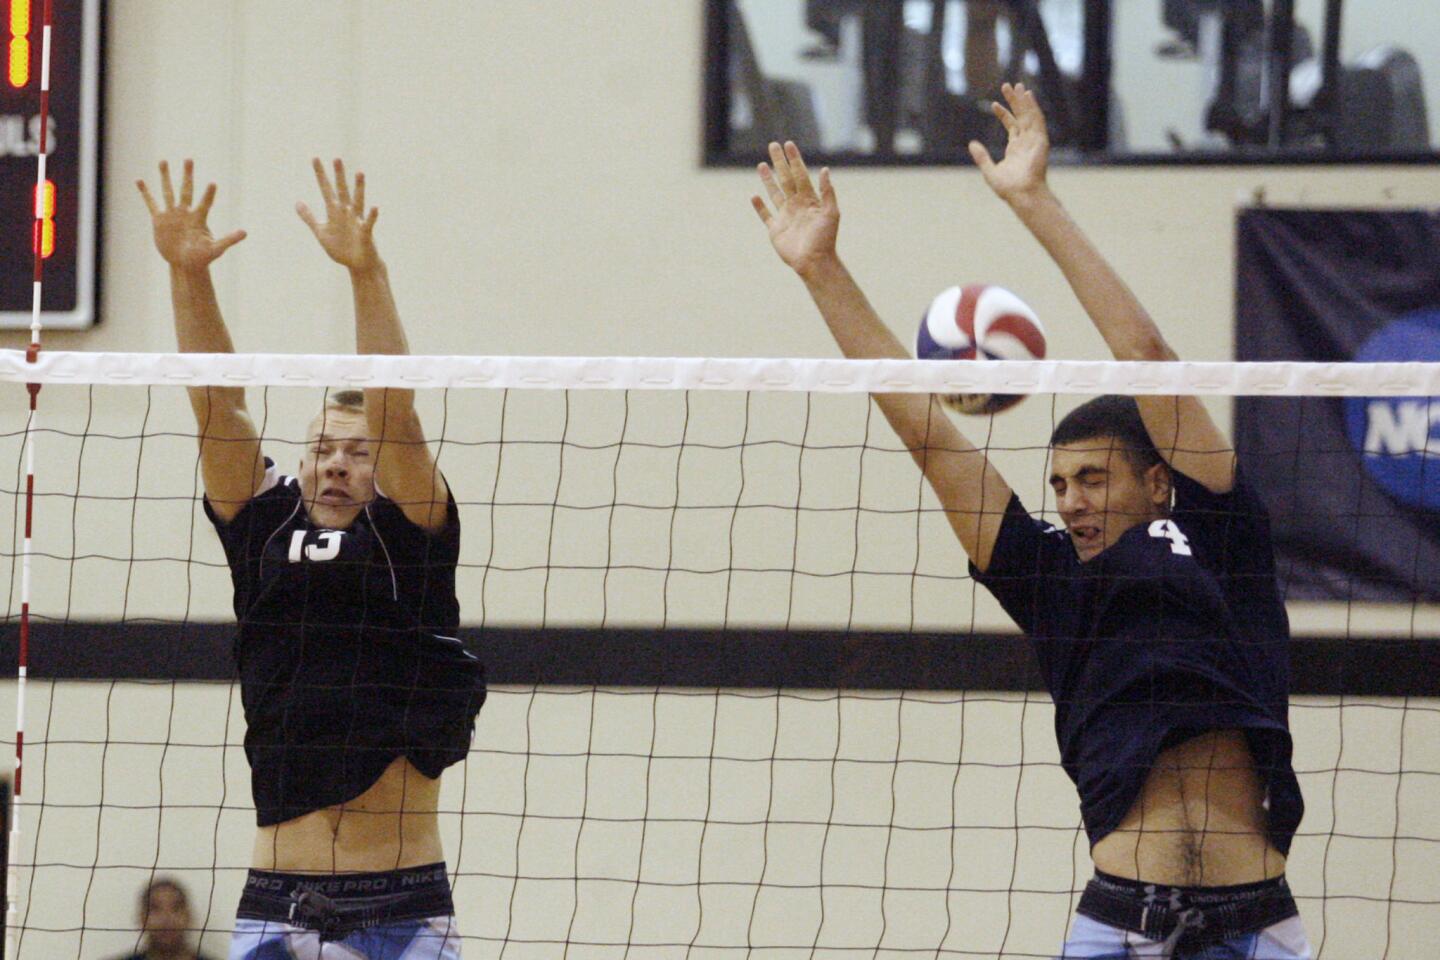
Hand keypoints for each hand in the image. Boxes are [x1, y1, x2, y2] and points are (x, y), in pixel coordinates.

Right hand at [136, 160, 245, 269]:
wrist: (185, 264)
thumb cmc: (202, 257)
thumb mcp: (216, 249)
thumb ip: (229, 240)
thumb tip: (245, 233)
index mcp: (199, 218)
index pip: (205, 203)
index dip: (209, 194)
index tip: (213, 183)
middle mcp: (185, 213)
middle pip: (186, 190)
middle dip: (187, 175)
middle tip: (189, 159)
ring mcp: (172, 215)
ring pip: (168, 192)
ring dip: (165, 177)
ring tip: (163, 161)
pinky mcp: (159, 220)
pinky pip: (151, 203)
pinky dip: (145, 193)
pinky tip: (140, 180)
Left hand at [297, 158, 379, 271]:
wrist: (358, 264)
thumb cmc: (341, 248)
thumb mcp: (321, 232)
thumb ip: (310, 217)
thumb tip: (297, 202)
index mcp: (335, 212)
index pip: (326, 190)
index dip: (320, 175)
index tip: (315, 159)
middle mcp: (346, 213)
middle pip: (342, 191)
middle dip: (339, 176)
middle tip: (336, 158)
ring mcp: (356, 222)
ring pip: (357, 201)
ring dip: (359, 188)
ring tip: (359, 173)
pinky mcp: (365, 233)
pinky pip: (368, 223)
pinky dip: (371, 216)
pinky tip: (374, 207)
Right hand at [750, 141, 838, 276]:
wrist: (814, 262)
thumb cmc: (825, 239)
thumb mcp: (831, 213)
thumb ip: (827, 192)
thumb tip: (825, 170)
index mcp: (810, 200)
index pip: (800, 174)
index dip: (794, 160)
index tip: (789, 145)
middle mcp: (796, 205)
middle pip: (785, 179)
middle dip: (779, 163)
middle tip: (773, 145)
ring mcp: (785, 217)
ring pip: (775, 193)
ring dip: (768, 180)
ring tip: (761, 165)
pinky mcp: (776, 230)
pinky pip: (766, 215)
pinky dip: (760, 207)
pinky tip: (754, 196)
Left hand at [968, 82, 1050, 203]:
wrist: (1022, 194)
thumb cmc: (1008, 188)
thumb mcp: (990, 170)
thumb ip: (982, 157)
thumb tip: (972, 144)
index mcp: (1016, 148)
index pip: (1011, 125)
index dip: (1003, 113)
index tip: (994, 103)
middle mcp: (1026, 142)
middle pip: (1021, 116)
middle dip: (1015, 101)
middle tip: (1008, 85)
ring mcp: (1034, 140)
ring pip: (1029, 115)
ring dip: (1024, 100)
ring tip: (1018, 86)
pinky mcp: (1041, 140)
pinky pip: (1037, 120)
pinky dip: (1033, 107)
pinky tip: (1028, 95)